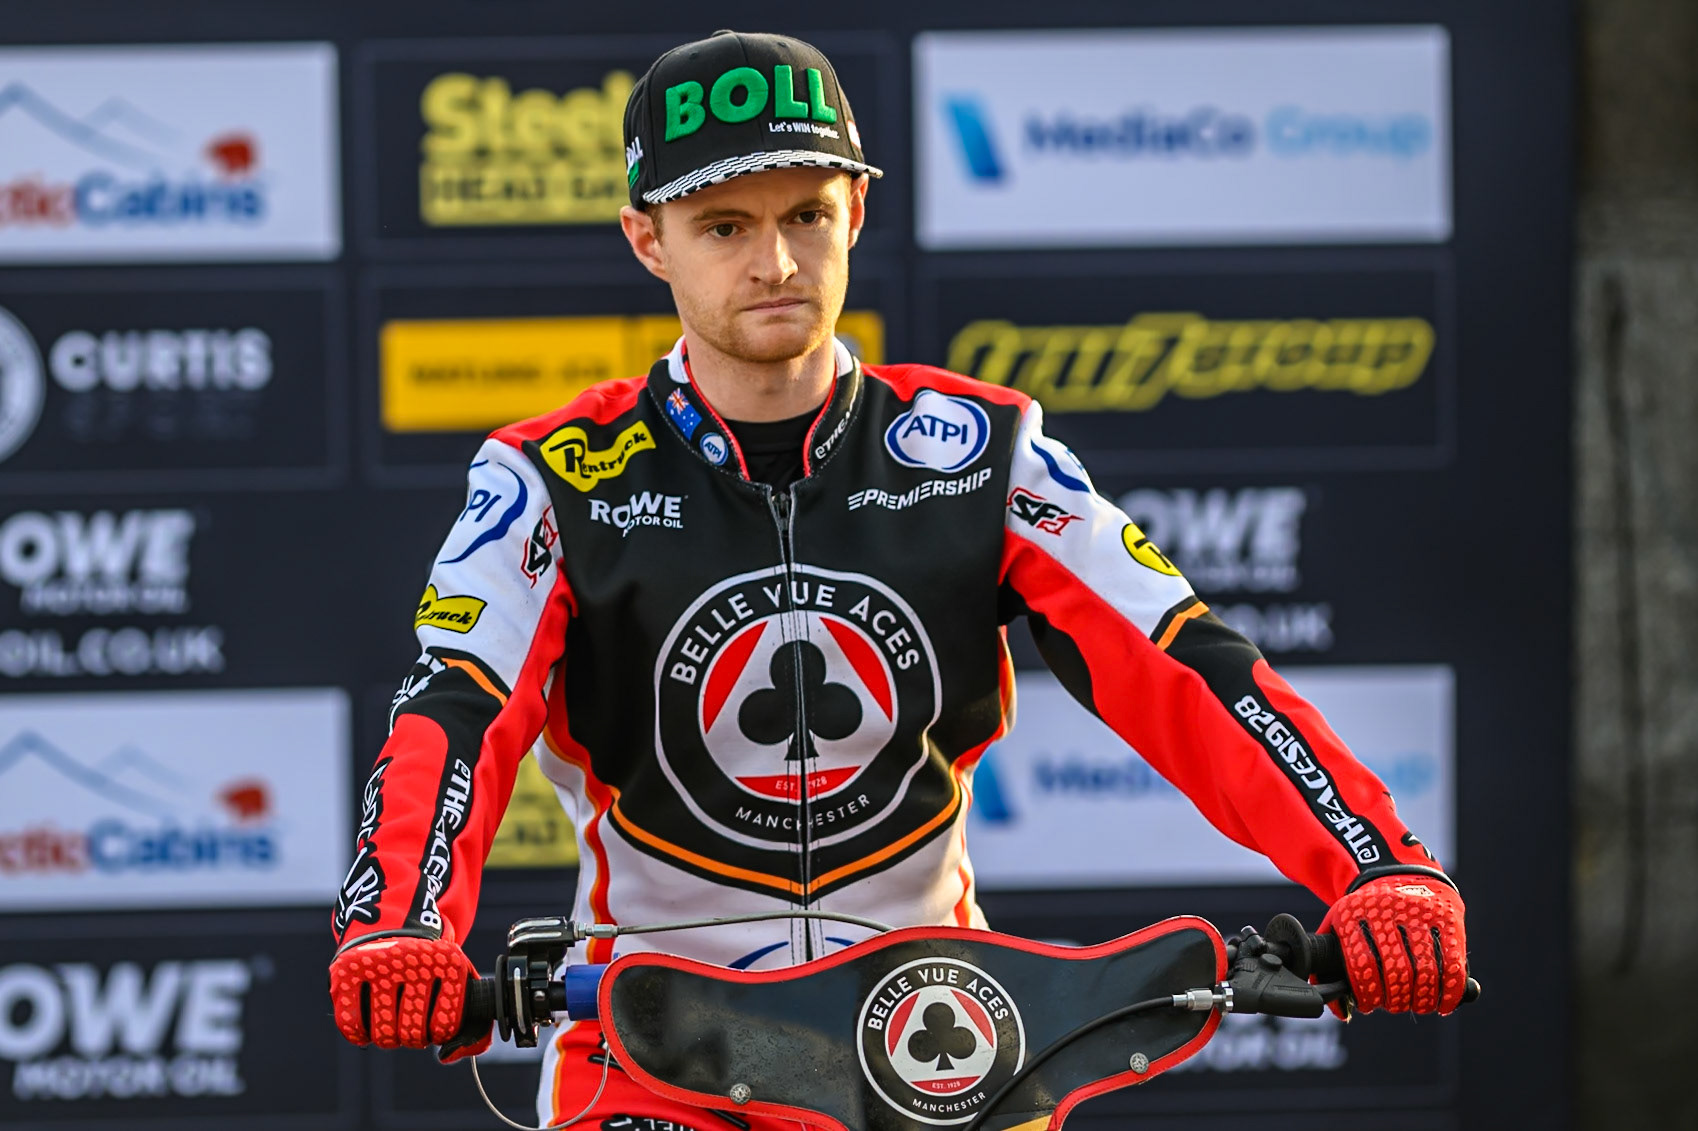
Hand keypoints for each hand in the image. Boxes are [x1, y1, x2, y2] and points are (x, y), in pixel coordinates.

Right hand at [329, 935, 490, 1060]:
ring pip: (383, 1033)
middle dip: (413, 1037)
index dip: (439, 1034)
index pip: (446, 1024)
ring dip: (388, 1037)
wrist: (392, 923)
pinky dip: (360, 1035)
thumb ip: (471, 1023)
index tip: (435, 1022)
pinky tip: (368, 1026)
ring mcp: (379, 966)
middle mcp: (413, 961)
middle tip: (411, 1025)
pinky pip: (352, 1025)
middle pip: (412, 1033)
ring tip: (392, 1022)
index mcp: (447, 962)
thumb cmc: (429, 966)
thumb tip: (447, 1057)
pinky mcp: (348, 971)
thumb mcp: (458, 981)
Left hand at [1323, 873, 1467, 1014]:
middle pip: (1397, 970)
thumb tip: (1342, 1011)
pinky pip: (1452, 963)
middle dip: (1396, 999)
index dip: (1367, 992)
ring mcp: (1420, 914)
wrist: (1397, 872)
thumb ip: (1332, 965)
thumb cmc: (1365, 912)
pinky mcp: (1447, 920)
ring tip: (1417, 1005)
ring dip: (1422, 999)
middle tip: (1394, 1005)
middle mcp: (1387, 911)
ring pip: (1426, 970)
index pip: (1362, 963)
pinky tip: (1442, 1004)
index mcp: (1354, 913)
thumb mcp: (1339, 925)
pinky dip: (1449, 991)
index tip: (1368, 1005)